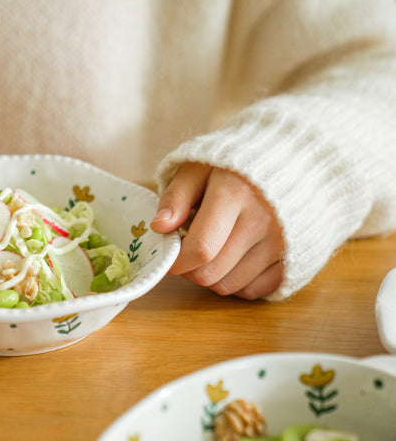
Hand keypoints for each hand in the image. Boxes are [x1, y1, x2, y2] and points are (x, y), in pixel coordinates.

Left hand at [150, 162, 284, 298]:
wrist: (289, 162)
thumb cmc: (234, 166)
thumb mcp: (198, 169)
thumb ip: (176, 197)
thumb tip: (159, 227)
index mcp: (235, 193)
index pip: (201, 248)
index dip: (177, 261)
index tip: (169, 255)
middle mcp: (262, 221)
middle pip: (211, 273)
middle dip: (189, 269)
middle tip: (189, 250)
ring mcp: (281, 242)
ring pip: (229, 286)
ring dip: (211, 275)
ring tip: (213, 249)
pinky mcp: (293, 258)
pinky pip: (253, 290)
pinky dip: (236, 281)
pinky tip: (233, 258)